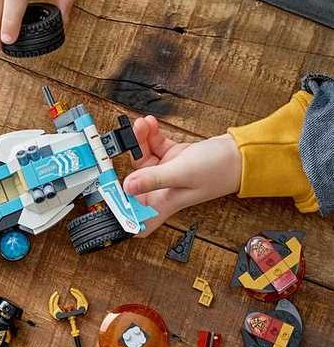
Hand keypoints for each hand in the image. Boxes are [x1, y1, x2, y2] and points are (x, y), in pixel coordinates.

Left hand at [122, 116, 241, 235]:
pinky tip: (150, 124)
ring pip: (142, 158)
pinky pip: (153, 146)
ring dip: (139, 140)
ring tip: (142, 124)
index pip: (138, 222)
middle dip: (127, 159)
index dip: (121, 218)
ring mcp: (166, 173)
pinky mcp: (172, 158)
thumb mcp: (181, 174)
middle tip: (127, 138)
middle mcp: (162, 191)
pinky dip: (150, 136)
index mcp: (163, 204)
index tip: (105, 203)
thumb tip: (127, 186)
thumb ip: (153, 179)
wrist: (241, 153)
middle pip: (133, 181)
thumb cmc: (219, 170)